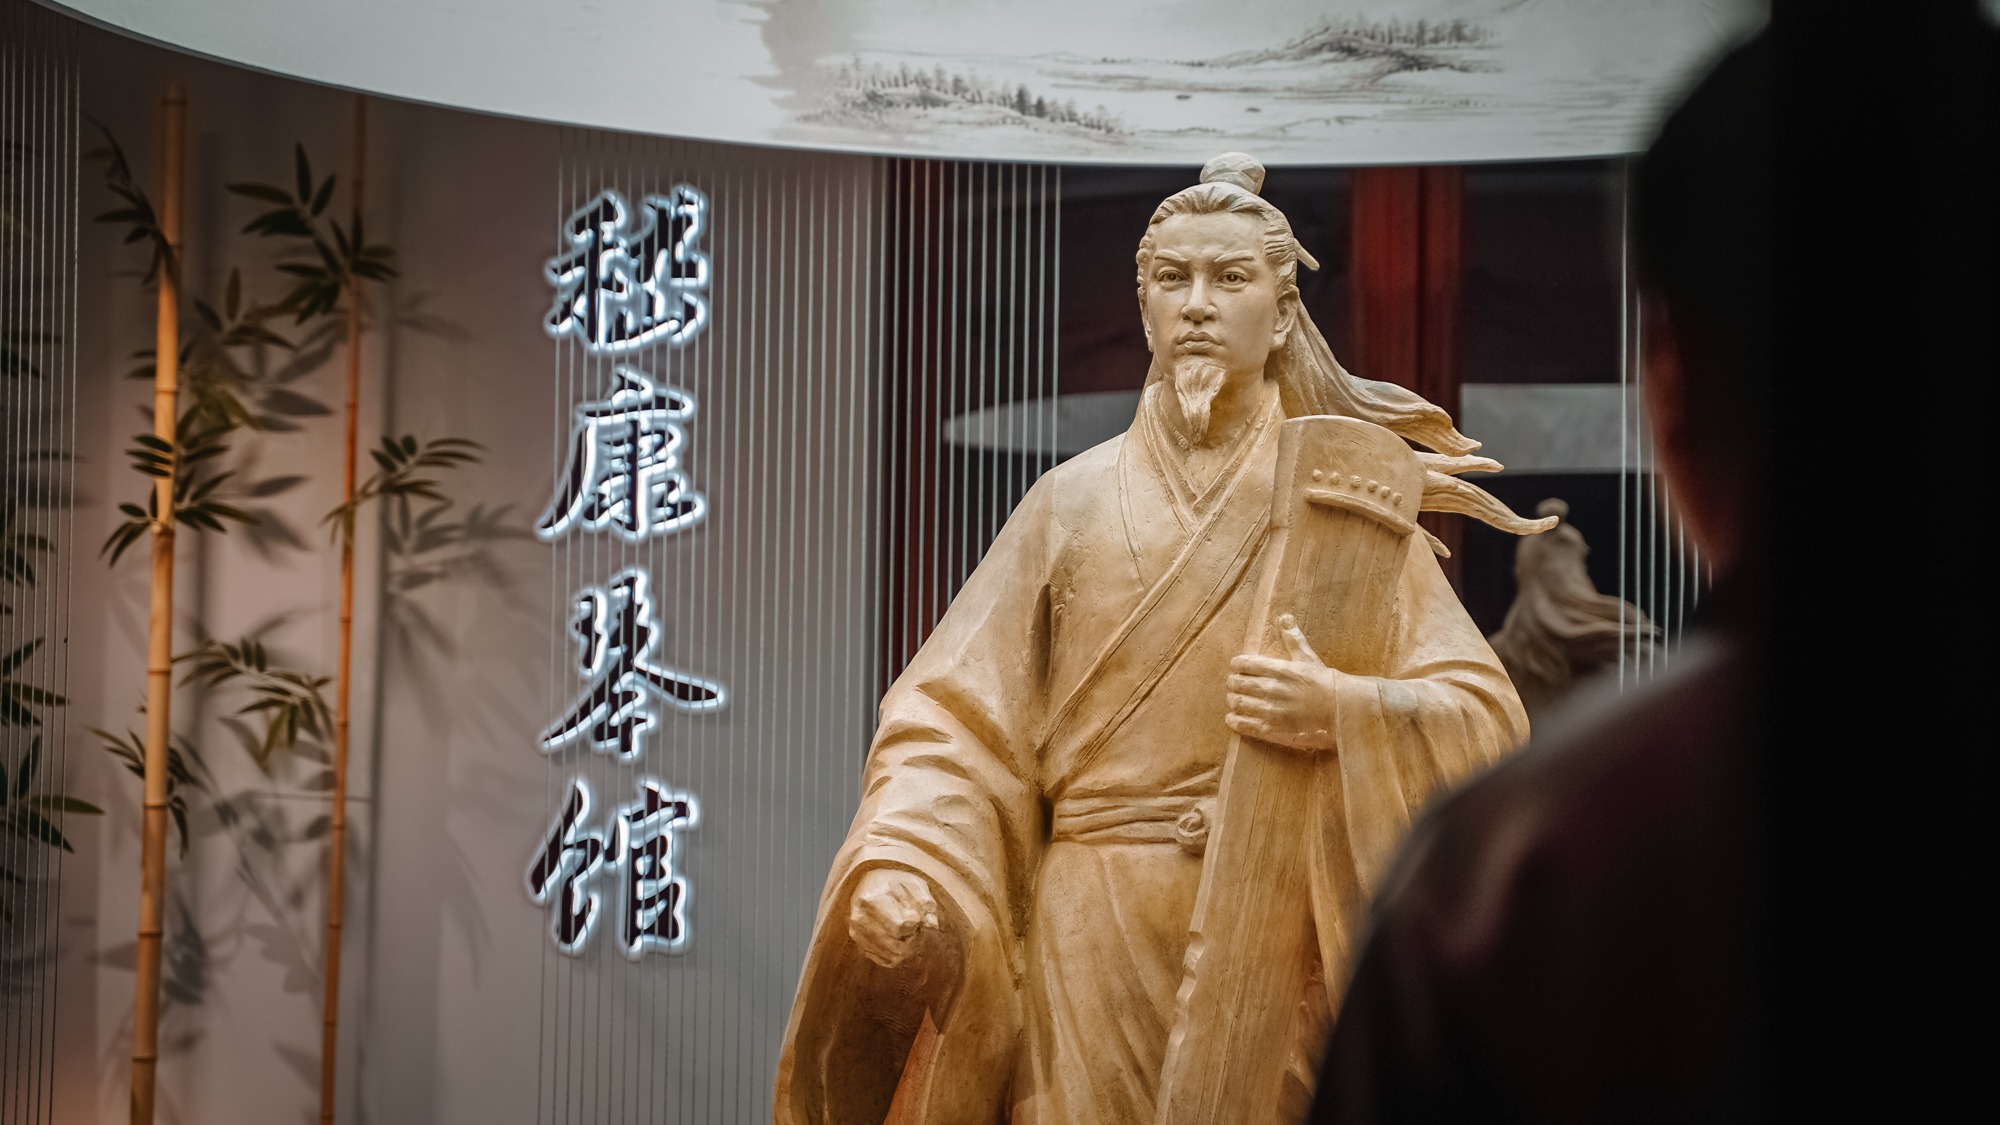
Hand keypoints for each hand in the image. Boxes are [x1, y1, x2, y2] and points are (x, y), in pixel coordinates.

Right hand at [847, 866, 939, 967]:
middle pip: (897, 946)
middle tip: (916, 926)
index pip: (901, 926)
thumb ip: (926, 903)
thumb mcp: (914, 884)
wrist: (867, 882)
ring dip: (908, 947)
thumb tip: (931, 925)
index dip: (915, 923)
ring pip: (893, 956)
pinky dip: (899, 953)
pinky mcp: (860, 945)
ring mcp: (858, 935)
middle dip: (914, 938)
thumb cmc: (895, 883)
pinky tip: (900, 939)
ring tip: (909, 932)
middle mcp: (861, 920)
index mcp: (872, 900)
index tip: (915, 914)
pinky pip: (886, 961)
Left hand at [1226, 614, 1339, 752]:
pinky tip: (1233, 718)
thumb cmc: (1324, 684)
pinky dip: (1234, 720)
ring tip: (1235, 700)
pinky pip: (1243, 725)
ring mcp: (1269, 710)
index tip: (1237, 667)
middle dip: (1233, 683)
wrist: (1340, 712)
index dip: (1237, 665)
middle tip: (1235, 684)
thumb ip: (1293, 638)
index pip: (1244, 663)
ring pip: (1237, 703)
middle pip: (1236, 683)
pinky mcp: (1270, 729)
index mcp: (1278, 669)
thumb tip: (1285, 617)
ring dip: (1233, 700)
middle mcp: (1270, 689)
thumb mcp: (1308, 658)